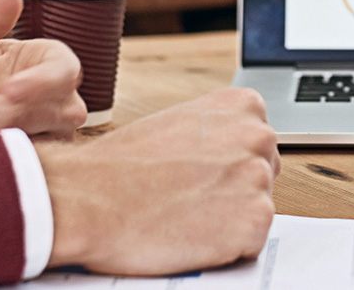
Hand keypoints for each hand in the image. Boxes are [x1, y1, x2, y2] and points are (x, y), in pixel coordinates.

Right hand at [36, 89, 278, 273]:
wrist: (90, 199)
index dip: (227, 165)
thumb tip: (227, 153)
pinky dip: (225, 248)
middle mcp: (257, 135)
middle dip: (234, 190)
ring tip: (184, 215)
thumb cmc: (121, 165)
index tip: (200, 173)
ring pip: (256, 210)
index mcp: (242, 105)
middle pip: (263, 175)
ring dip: (228, 219)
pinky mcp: (254, 221)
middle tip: (189, 197)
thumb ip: (214, 133)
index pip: (259, 144)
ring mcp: (257, 178)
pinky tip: (191, 234)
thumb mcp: (177, 124)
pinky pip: (251, 243)